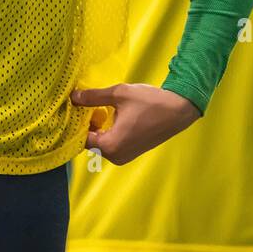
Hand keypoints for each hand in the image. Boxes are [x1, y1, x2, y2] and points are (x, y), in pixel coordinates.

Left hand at [70, 83, 199, 165]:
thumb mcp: (119, 94)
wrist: (179, 110)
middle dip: (86, 124)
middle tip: (83, 105)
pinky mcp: (131, 153)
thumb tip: (73, 96)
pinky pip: (111, 144)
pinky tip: (109, 115)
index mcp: (110, 145)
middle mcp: (115, 156)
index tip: (73, 107)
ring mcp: (124, 157)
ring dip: (97, 128)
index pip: (81, 137)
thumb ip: (93, 97)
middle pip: (90, 142)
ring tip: (95, 108)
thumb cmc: (150, 102)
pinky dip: (107, 132)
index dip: (76, 122)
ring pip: (100, 143)